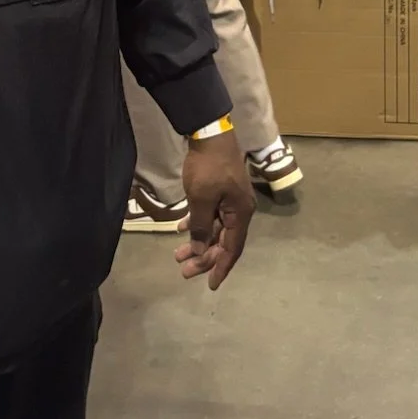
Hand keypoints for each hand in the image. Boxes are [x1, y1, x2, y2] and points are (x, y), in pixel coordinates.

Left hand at [175, 132, 254, 289]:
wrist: (210, 132)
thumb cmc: (207, 168)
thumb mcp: (201, 200)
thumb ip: (201, 227)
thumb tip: (200, 251)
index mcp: (240, 214)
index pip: (232, 249)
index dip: (220, 268)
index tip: (210, 286)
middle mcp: (239, 210)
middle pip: (223, 241)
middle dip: (204, 257)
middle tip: (183, 270)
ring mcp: (230, 200)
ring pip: (214, 229)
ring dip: (198, 241)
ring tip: (177, 254)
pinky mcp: (221, 191)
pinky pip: (210, 215)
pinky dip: (197, 223)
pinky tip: (181, 228)